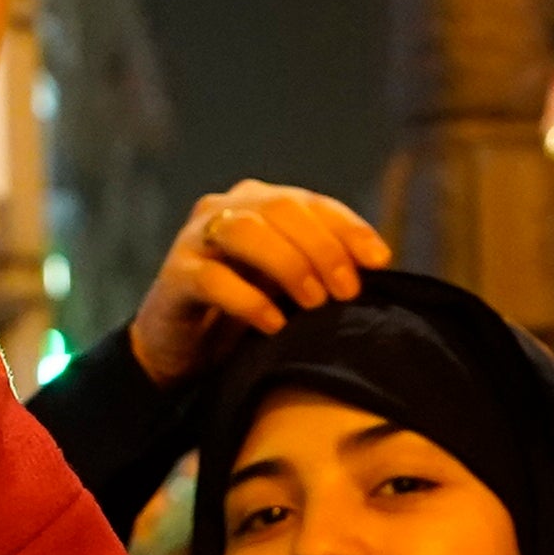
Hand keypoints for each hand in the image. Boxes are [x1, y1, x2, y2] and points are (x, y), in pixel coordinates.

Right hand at [131, 183, 389, 382]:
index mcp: (260, 203)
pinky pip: (211, 279)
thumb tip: (379, 269)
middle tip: (347, 290)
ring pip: (245, 231)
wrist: (181, 352)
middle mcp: (226, 209)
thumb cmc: (245, 313)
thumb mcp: (290, 286)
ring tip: (314, 303)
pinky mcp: (173, 278)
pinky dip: (248, 300)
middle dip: (322, 247)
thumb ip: (324, 269)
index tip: (380, 261)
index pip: (312, 202)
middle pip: (281, 209)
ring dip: (288, 264)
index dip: (349, 228)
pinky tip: (274, 324)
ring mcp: (194, 240)